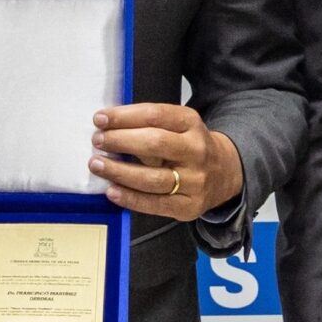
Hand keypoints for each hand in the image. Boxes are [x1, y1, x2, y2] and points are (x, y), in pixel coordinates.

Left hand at [89, 103, 242, 222]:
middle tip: (97, 141)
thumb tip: (108, 127)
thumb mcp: (178, 126)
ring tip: (97, 165)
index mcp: (191, 123)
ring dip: (119, 171)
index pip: (155, 115)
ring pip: (152, 178)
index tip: (100, 119)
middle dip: (120, 141)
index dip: (124, 116)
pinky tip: (112, 191)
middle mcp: (196, 150)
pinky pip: (154, 203)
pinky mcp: (189, 206)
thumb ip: (149, 125)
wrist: (224, 174)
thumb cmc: (189, 147)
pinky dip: (130, 198)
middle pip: (154, 144)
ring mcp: (195, 180)